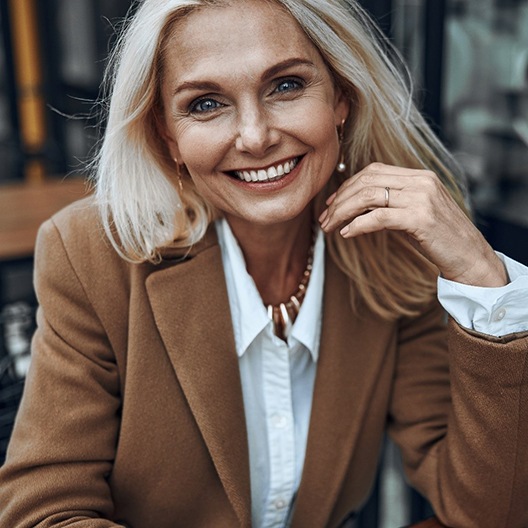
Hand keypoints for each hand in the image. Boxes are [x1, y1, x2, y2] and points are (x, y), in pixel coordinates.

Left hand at [319, 162, 507, 286]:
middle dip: (340, 200)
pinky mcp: (420, 218)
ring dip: (342, 212)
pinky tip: (346, 234)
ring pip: (368, 197)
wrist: (470, 257)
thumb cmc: (441, 238)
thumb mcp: (416, 212)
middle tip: (324, 219)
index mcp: (419, 176)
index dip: (347, 186)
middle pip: (367, 181)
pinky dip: (358, 225)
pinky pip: (379, 217)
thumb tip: (358, 205)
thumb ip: (393, 202)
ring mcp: (422, 198)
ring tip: (329, 227)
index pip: (373, 171)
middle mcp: (421, 182)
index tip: (331, 203)